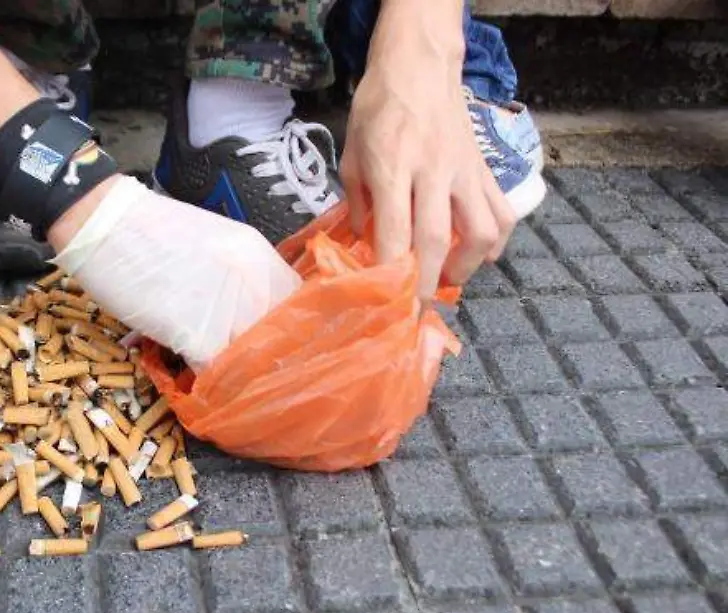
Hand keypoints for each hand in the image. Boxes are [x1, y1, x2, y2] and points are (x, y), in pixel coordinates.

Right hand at [51, 176, 300, 370]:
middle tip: (245, 376)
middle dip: (264, 362)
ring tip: (218, 384)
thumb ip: (236, 280)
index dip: (286, 334)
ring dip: (236, 378)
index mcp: (259, 256)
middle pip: (282, 339)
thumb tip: (242, 319)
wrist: (102, 221)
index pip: (299, 308)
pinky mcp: (196, 332)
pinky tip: (191, 381)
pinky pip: (216, 373)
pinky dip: (206, 385)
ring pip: (253, 361)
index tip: (269, 350)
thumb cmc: (146, 231)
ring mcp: (228, 307)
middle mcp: (254, 280)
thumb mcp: (211, 247)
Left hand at [339, 1, 515, 300]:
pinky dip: (496, 241)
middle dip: (428, 281)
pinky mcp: (484, 167)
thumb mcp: (352, 153)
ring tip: (449, 278)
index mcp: (392, 166)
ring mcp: (464, 170)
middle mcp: (432, 171)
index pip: (395, 230)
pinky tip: (481, 255)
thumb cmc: (378, 108)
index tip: (385, 299)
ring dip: (467, 266)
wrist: (419, 66)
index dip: (391, 271)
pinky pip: (501, 211)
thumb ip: (358, 201)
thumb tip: (364, 243)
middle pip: (437, 239)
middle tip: (417, 305)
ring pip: (481, 231)